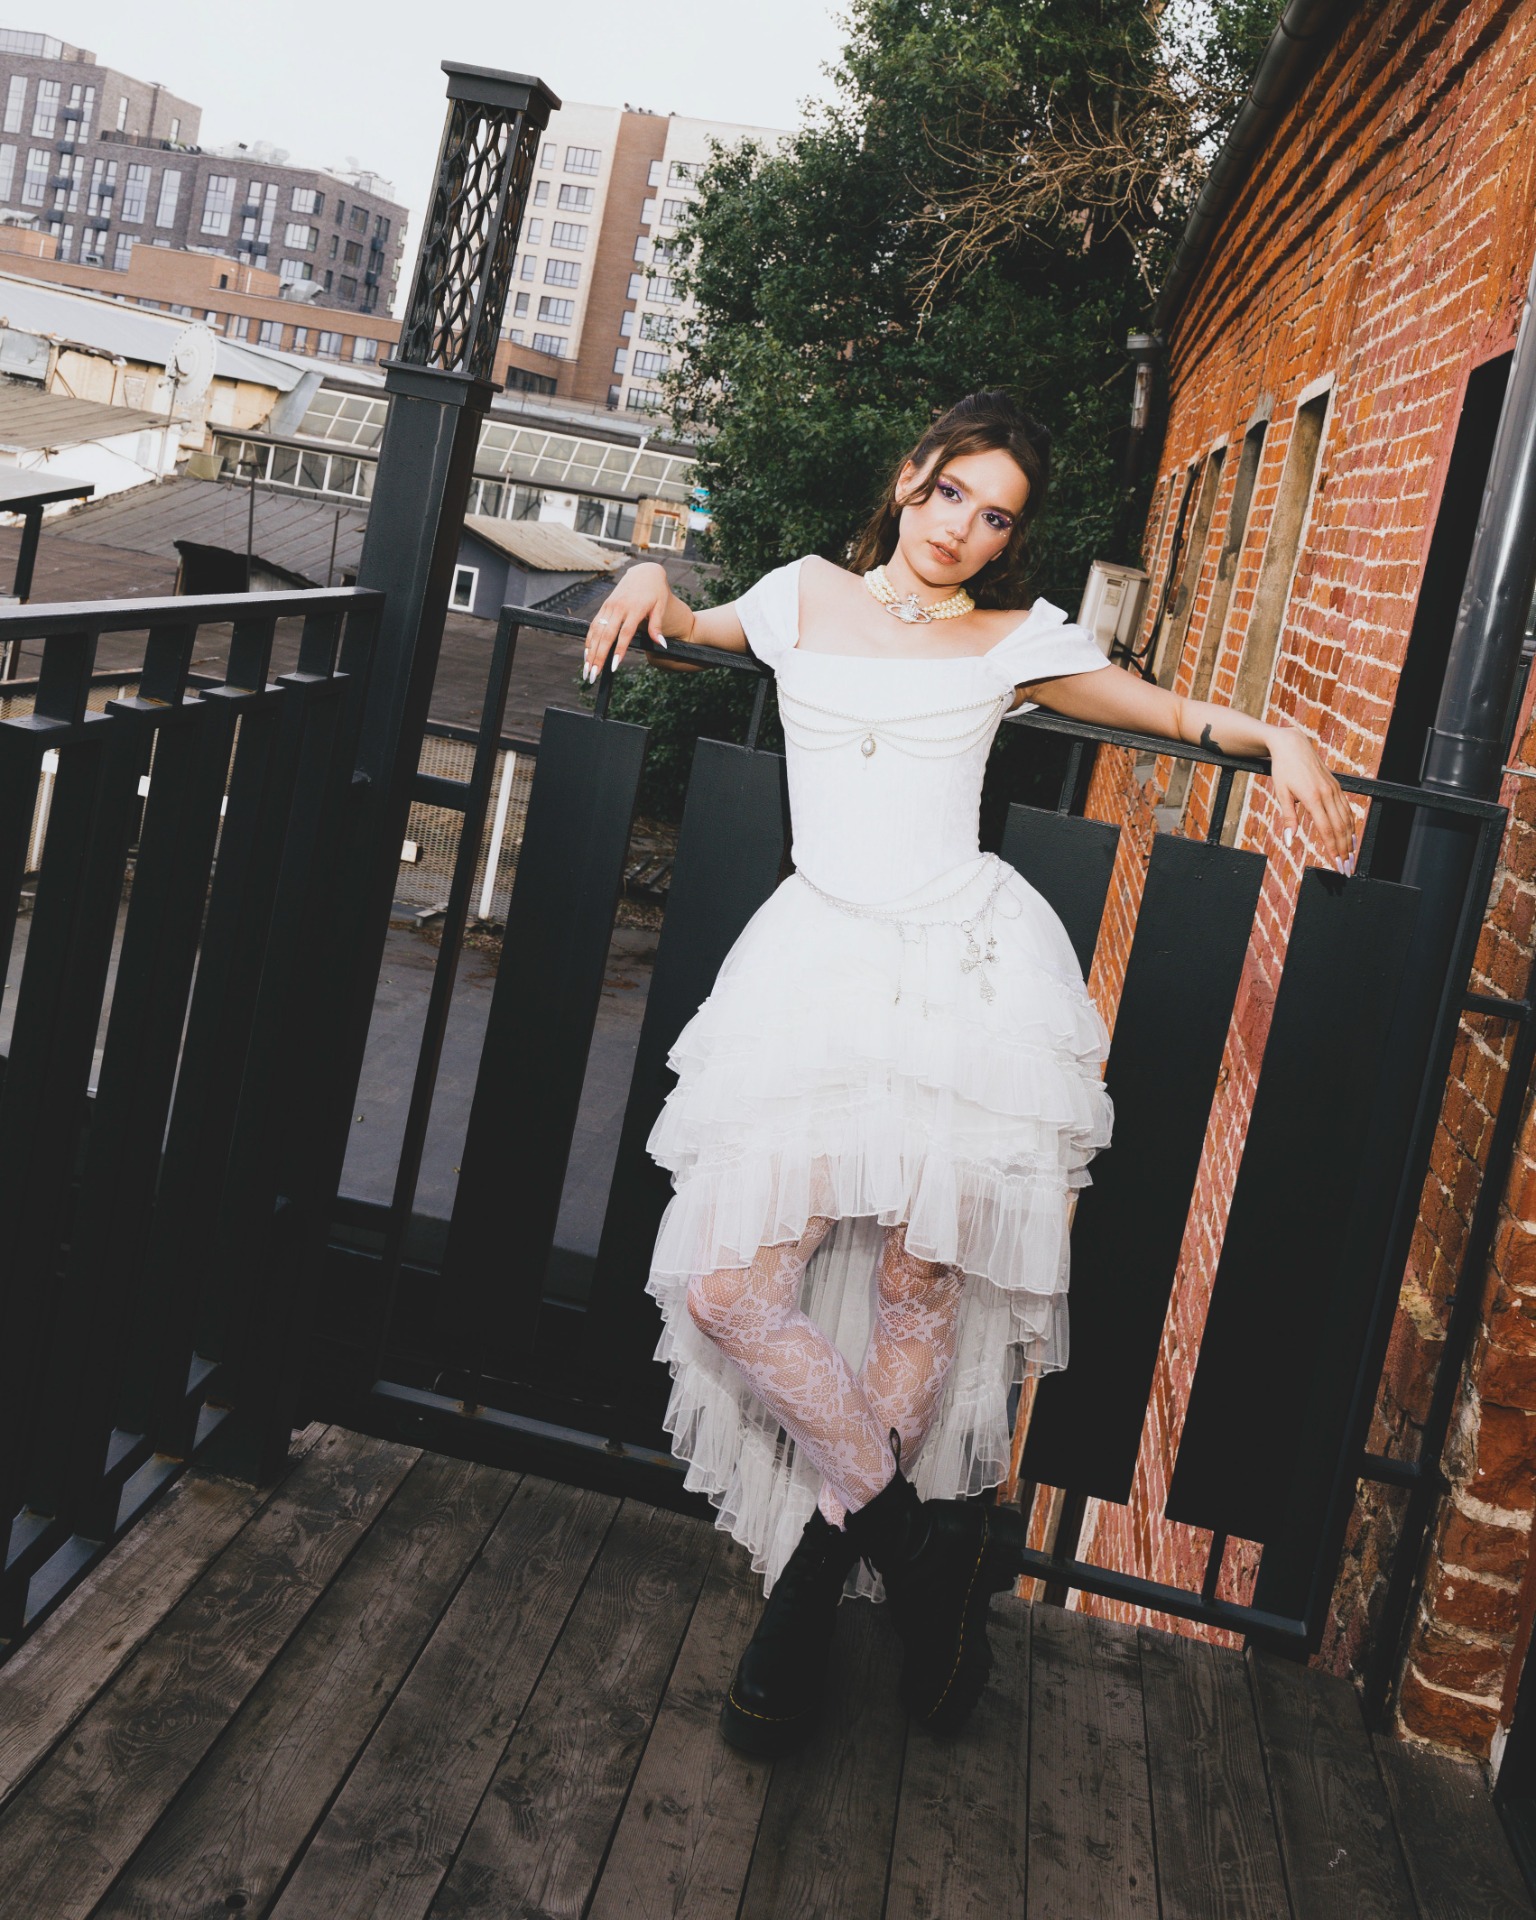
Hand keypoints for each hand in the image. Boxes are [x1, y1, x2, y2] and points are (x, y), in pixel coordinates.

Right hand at [582, 561, 674, 682]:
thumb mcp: (661, 606)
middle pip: (606, 636)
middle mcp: (618, 608)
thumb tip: (660, 644)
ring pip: (597, 632)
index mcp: (634, 608)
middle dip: (598, 657)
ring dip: (590, 652)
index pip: (625, 633)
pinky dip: (589, 641)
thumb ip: (657, 626)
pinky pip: (594, 626)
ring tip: (587, 670)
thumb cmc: (656, 592)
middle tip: (593, 675)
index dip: (619, 650)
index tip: (614, 666)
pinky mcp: (604, 607)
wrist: (644, 573)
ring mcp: (609, 607)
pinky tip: (587, 655)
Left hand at [1266, 726, 1357, 873]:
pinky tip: (1351, 836)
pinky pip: (1347, 809)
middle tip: (1346, 868)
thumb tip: (1289, 841)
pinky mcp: (1336, 786)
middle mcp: (1327, 794)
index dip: (1333, 848)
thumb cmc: (1283, 769)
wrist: (1293, 745)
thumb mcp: (1281, 794)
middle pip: (1340, 827)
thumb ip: (1288, 818)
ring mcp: (1334, 789)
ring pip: (1346, 819)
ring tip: (1351, 857)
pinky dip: (1351, 825)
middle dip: (1344, 850)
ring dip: (1349, 840)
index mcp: (1313, 798)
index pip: (1326, 829)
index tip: (1337, 864)